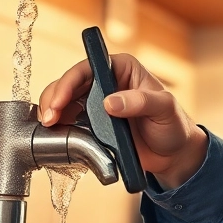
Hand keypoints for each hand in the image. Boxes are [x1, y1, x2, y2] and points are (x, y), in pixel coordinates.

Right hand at [38, 52, 207, 188]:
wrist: (172, 155)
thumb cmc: (173, 125)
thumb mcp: (164, 109)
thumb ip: (141, 102)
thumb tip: (109, 103)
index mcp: (122, 68)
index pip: (89, 67)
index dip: (70, 81)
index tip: (60, 101)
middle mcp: (105, 83)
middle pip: (69, 83)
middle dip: (54, 99)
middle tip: (49, 119)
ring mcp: (95, 104)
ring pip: (63, 102)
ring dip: (52, 113)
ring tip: (49, 128)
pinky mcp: (90, 124)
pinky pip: (68, 122)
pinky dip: (58, 128)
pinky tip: (56, 136)